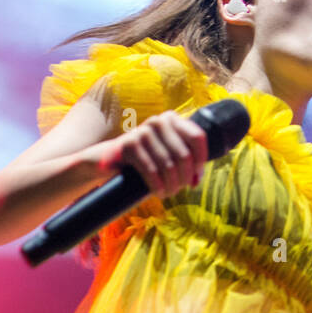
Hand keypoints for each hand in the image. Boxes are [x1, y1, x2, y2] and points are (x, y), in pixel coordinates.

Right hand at [83, 110, 209, 196]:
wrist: (111, 160)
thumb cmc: (145, 160)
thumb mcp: (166, 154)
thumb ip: (184, 159)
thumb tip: (198, 178)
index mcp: (172, 119)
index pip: (197, 137)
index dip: (200, 161)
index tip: (196, 179)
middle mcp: (159, 121)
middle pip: (184, 155)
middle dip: (184, 178)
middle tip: (179, 189)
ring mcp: (143, 131)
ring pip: (168, 165)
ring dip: (171, 185)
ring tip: (169, 193)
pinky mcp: (129, 145)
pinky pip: (151, 170)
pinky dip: (157, 185)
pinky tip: (159, 192)